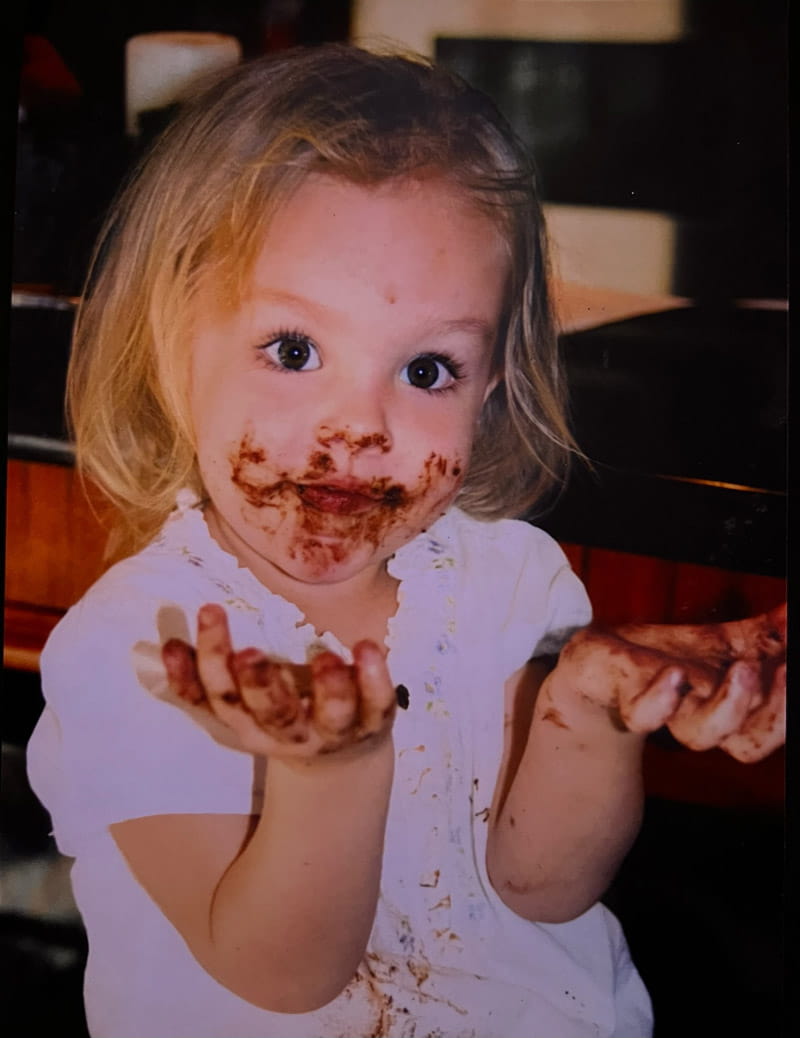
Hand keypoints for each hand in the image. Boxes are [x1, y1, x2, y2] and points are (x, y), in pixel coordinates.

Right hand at [161, 604, 396, 759]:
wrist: (341, 762)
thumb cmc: (281, 712)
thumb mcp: (240, 703)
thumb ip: (207, 677)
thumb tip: (168, 647)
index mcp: (248, 724)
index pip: (219, 698)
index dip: (202, 672)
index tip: (202, 619)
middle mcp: (288, 734)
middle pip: (270, 713)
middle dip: (259, 685)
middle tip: (250, 652)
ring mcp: (333, 732)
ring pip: (330, 717)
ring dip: (328, 690)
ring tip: (324, 658)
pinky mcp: (373, 724)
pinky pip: (377, 705)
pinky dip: (376, 679)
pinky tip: (370, 647)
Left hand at [547, 604, 785, 762]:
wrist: (600, 665)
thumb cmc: (667, 659)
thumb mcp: (721, 641)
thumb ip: (766, 634)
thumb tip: (794, 610)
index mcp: (730, 708)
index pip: (772, 723)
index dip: (787, 708)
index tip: (795, 667)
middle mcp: (700, 718)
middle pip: (747, 743)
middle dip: (775, 713)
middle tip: (788, 671)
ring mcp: (663, 710)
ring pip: (699, 735)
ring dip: (728, 707)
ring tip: (745, 669)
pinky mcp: (622, 693)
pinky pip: (642, 713)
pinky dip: (659, 700)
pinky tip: (674, 675)